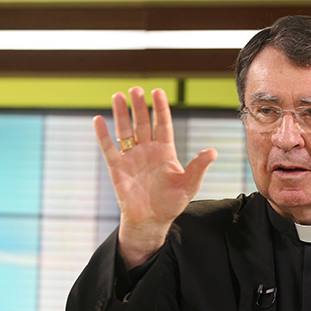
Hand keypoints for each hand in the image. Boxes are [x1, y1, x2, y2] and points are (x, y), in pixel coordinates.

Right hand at [93, 86, 216, 267]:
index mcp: (165, 151)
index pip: (162, 124)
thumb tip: (213, 151)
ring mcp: (131, 157)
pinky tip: (98, 119)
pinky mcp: (117, 167)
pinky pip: (109, 148)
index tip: (157, 91)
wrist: (151, 220)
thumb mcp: (189, 185)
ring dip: (121, 113)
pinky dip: (103, 134)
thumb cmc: (171, 203)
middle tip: (135, 89)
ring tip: (118, 95)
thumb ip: (198, 167)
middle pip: (142, 122)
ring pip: (125, 130)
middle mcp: (147, 150)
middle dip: (139, 106)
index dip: (160, 108)